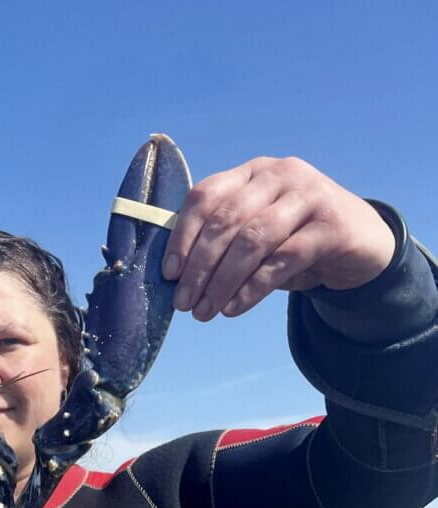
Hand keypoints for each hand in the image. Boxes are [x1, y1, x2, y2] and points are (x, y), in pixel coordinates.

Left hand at [162, 155, 395, 320]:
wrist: (360, 242)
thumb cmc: (296, 239)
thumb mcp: (257, 231)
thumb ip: (225, 240)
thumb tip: (178, 277)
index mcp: (252, 173)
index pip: (206, 196)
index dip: (182, 236)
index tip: (169, 274)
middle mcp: (279, 175)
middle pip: (226, 220)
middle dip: (199, 267)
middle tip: (183, 304)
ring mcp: (308, 196)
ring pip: (253, 240)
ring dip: (222, 281)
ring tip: (205, 312)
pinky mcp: (331, 225)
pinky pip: (283, 259)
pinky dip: (253, 287)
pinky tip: (234, 308)